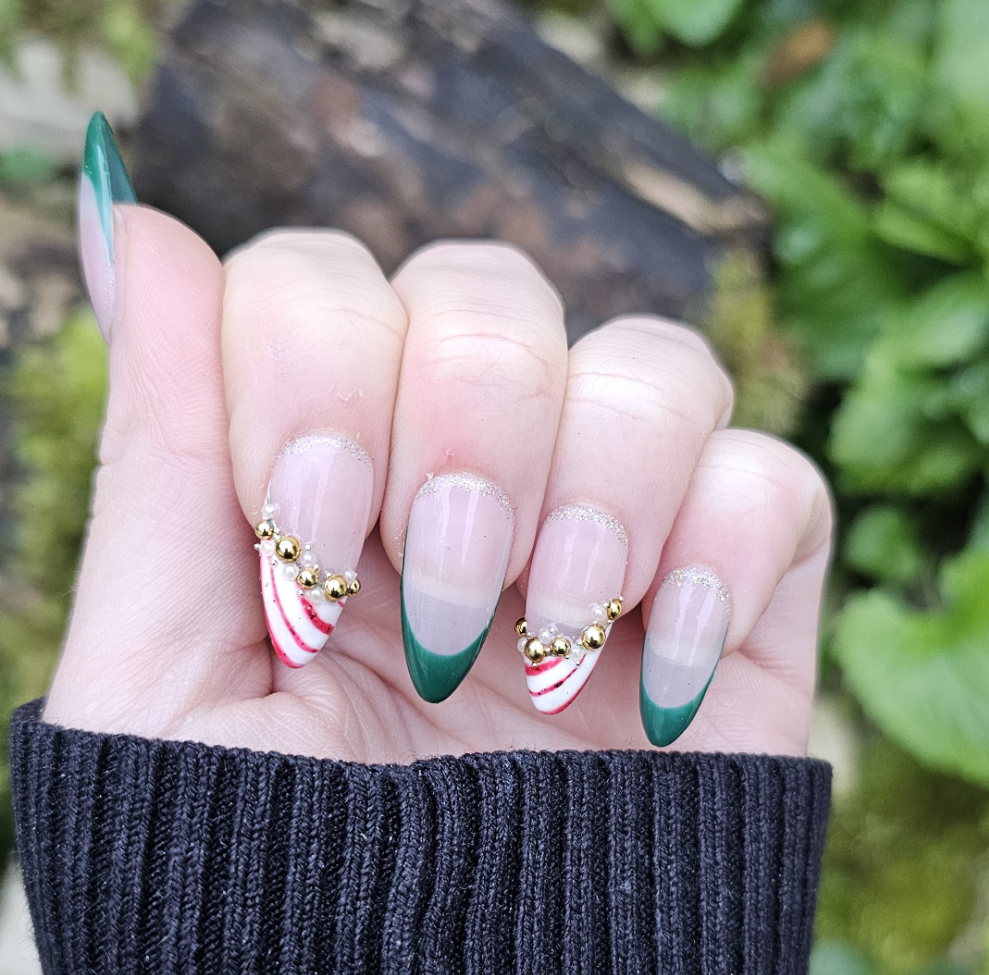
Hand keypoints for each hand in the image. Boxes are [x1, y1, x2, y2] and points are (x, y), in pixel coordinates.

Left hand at [49, 196, 830, 761]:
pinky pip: (776, 481)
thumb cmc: (268, 872)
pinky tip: (659, 678)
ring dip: (593, 491)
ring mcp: (609, 520)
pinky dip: (722, 557)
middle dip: (462, 425)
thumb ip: (154, 453)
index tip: (305, 535)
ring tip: (542, 637)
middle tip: (435, 596)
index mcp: (328, 471)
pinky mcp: (731, 589)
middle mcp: (468, 469)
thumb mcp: (166, 674)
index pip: (321, 281)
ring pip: (654, 361)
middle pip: (490, 289)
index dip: (311, 365)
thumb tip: (134, 225)